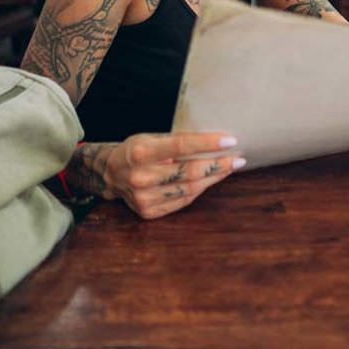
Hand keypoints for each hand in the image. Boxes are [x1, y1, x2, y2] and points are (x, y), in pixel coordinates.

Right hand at [100, 132, 245, 218]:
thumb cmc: (136, 150)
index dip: (208, 143)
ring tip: (229, 168)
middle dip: (218, 165)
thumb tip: (215, 139)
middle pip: (189, 172)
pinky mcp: (148, 212)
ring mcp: (144, 198)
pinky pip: (183, 201)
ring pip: (190, 189)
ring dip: (213, 178)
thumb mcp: (151, 137)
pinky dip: (200, 190)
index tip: (230, 140)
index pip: (181, 146)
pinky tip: (210, 180)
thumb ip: (178, 139)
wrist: (110, 174)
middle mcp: (141, 177)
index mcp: (141, 153)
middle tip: (238, 159)